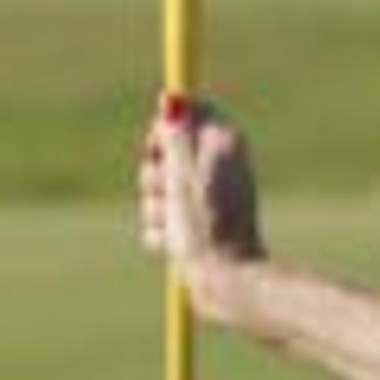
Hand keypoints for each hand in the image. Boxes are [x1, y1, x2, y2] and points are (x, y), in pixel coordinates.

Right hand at [137, 94, 267, 312]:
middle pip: (164, 152)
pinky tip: (174, 245)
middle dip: (154, 176)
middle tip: (170, 195)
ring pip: (157, 190)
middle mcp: (217, 168)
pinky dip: (161, 233)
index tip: (159, 148)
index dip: (164, 129)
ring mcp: (205, 199)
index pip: (186, 113)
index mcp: (224, 145)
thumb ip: (176, 135)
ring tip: (175, 226)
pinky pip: (159, 221)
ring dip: (156, 210)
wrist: (225, 281)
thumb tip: (171, 97)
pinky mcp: (194, 227)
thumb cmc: (209, 226)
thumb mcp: (185, 173)